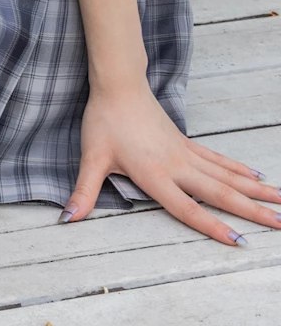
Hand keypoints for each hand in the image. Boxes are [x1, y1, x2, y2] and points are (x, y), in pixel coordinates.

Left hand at [61, 81, 280, 244]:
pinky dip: (240, 169)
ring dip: (255, 190)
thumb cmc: (103, 121)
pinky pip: (218, 159)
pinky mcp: (186, 143)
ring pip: (227, 176)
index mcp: (155, 174)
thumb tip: (67, 219)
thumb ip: (83, 191)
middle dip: (252, 211)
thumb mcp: (91, 158)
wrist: (118, 84)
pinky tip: (258, 176)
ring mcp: (185, 153)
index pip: (188, 207)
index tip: (239, 240)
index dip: (213, 226)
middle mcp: (177, 165)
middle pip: (220, 192)